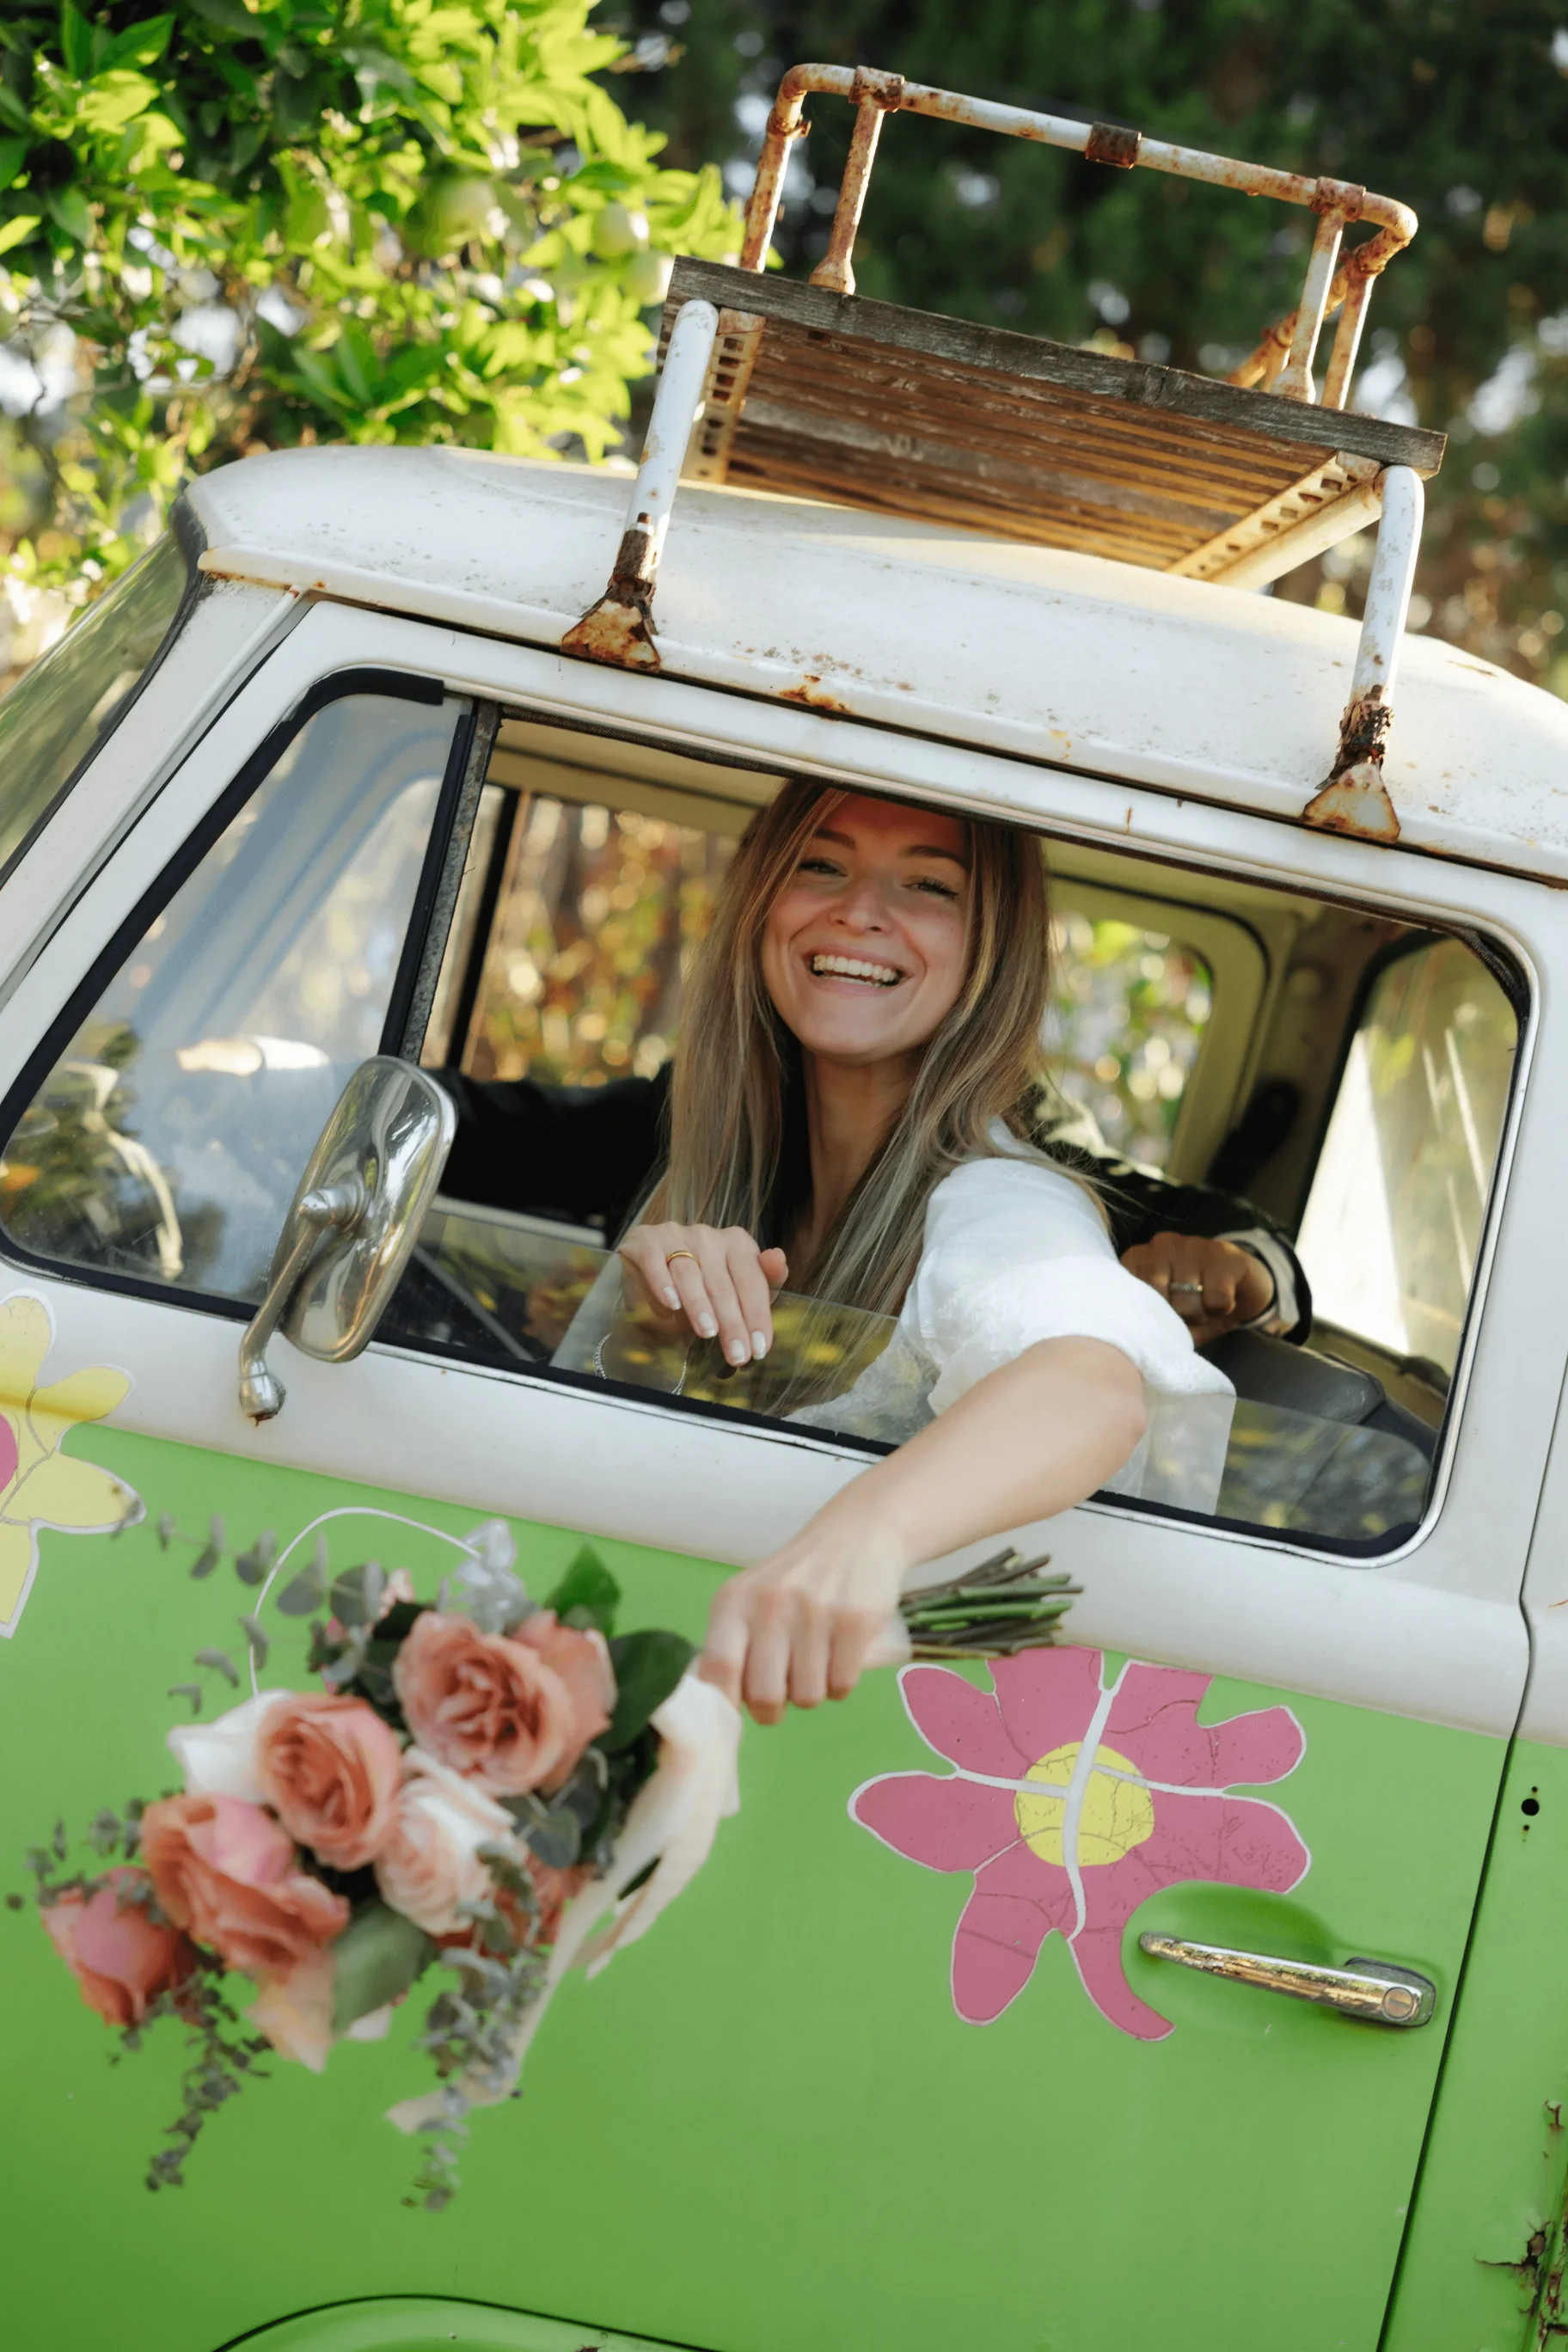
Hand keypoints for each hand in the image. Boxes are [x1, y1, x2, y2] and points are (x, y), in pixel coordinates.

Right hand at [617, 1221, 787, 1368]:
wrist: (649, 1284)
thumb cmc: (701, 1292)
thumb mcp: (736, 1293)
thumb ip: (763, 1282)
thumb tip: (779, 1259)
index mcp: (737, 1244)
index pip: (751, 1280)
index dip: (757, 1315)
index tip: (760, 1348)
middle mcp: (707, 1235)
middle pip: (722, 1282)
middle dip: (732, 1322)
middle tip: (737, 1355)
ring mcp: (674, 1235)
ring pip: (689, 1273)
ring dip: (700, 1305)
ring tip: (708, 1333)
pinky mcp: (644, 1241)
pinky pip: (654, 1261)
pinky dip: (663, 1283)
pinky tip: (671, 1304)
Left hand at [699, 1494, 910, 1722]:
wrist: (856, 1533)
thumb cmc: (795, 1580)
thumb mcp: (750, 1600)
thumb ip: (731, 1646)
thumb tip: (716, 1707)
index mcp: (733, 1601)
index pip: (717, 1669)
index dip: (725, 1705)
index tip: (736, 1714)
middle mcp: (769, 1604)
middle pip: (764, 1696)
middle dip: (773, 1709)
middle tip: (783, 1691)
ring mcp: (813, 1611)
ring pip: (807, 1697)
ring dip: (813, 1692)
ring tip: (815, 1663)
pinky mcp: (854, 1620)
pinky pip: (842, 1686)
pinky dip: (841, 1684)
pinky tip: (840, 1657)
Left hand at [1120, 1231, 1273, 1346]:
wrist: (1245, 1287)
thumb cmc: (1198, 1304)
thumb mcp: (1170, 1316)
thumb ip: (1152, 1321)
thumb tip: (1146, 1340)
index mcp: (1140, 1258)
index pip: (1130, 1294)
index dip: (1149, 1315)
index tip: (1162, 1316)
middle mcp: (1162, 1245)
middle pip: (1157, 1297)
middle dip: (1175, 1317)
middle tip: (1189, 1316)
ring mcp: (1192, 1245)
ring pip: (1186, 1302)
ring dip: (1200, 1315)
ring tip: (1206, 1308)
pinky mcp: (1223, 1254)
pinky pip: (1216, 1299)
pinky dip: (1222, 1310)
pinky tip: (1224, 1300)